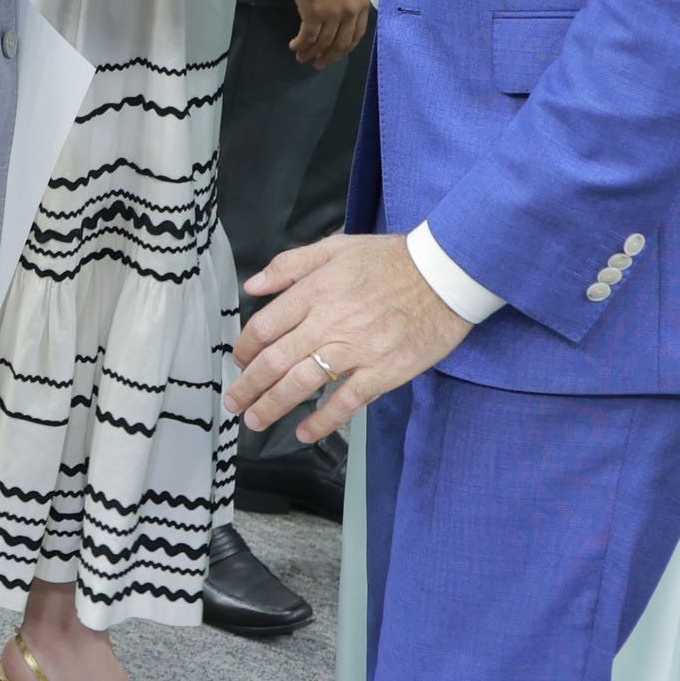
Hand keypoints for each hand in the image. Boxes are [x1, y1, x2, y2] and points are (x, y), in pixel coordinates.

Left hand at [229, 232, 472, 443]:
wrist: (445, 274)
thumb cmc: (392, 259)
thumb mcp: (337, 247)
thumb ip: (290, 264)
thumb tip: (253, 285)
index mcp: (316, 291)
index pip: (266, 326)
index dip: (246, 348)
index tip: (240, 361)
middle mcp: (329, 321)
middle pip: (276, 360)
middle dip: (249, 386)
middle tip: (234, 402)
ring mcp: (357, 349)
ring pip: (303, 383)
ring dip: (274, 406)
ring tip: (256, 420)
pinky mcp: (384, 371)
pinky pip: (347, 401)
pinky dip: (323, 421)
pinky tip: (305, 433)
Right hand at [287, 0, 371, 69]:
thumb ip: (349, 1)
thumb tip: (339, 19)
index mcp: (362, 5)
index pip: (356, 36)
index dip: (344, 49)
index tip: (335, 54)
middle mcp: (350, 13)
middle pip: (340, 44)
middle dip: (328, 57)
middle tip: (318, 63)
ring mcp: (332, 15)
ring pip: (322, 43)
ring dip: (311, 52)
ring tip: (302, 56)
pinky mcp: (313, 14)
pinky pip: (307, 37)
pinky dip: (301, 44)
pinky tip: (294, 45)